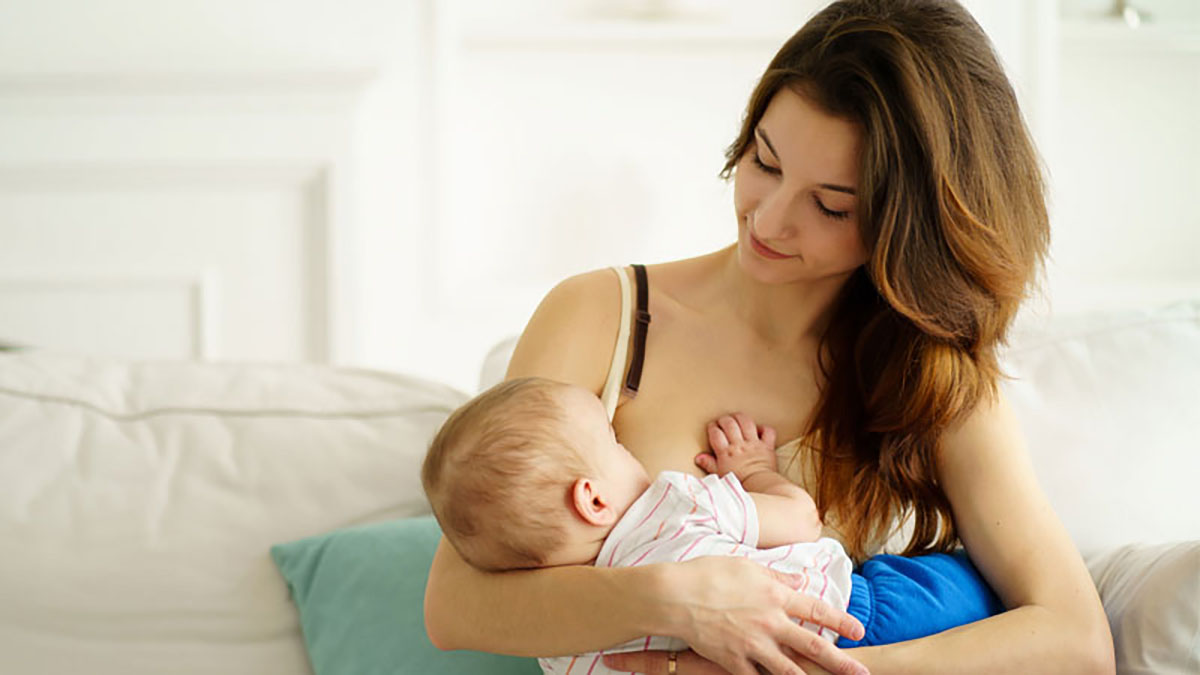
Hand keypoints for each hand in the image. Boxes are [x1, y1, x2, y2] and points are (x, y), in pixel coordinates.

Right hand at [614, 556, 866, 674]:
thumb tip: (799, 578)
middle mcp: (770, 622)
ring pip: (790, 670)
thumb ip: (776, 575)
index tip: (858, 631)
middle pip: (813, 646)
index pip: (816, 609)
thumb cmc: (708, 574)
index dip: (840, 621)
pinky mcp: (734, 661)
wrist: (675, 595)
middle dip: (841, 662)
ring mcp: (753, 644)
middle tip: (862, 673)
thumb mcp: (747, 566)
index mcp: (776, 595)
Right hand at [699, 412, 778, 481]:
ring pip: (746, 422)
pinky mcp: (767, 446)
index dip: (712, 428)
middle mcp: (739, 445)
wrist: (759, 488)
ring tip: (736, 418)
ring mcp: (754, 444)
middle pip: (729, 424)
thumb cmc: (739, 484)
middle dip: (724, 420)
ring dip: (740, 417)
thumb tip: (698, 457)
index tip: (712, 427)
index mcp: (726, 452)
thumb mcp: (720, 475)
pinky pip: (768, 431)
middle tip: (722, 421)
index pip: (716, 433)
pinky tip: (758, 429)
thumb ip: (709, 464)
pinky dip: (764, 428)